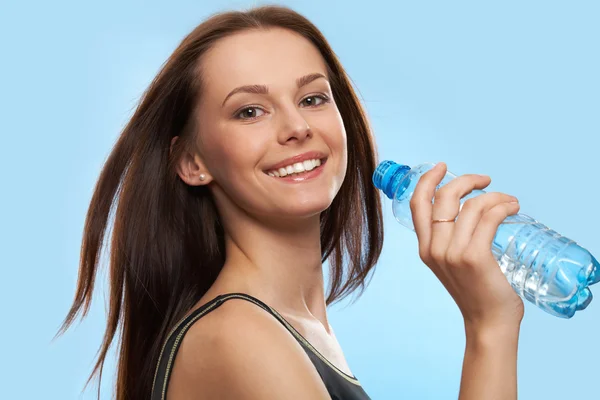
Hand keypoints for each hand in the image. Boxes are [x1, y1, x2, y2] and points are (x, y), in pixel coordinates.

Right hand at [410, 162, 524, 332]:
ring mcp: (453, 253)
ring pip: (471, 205)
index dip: (427, 179)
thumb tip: (472, 209)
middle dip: (466, 180)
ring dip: (494, 195)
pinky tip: (512, 208)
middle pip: (444, 197)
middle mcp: (434, 249)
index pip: (417, 204)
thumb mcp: (452, 264)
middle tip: (485, 182)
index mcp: (425, 248)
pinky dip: (503, 206)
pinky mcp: (475, 257)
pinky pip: (489, 217)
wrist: (487, 323)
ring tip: (509, 201)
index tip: (442, 166)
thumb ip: (452, 240)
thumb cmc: (476, 292)